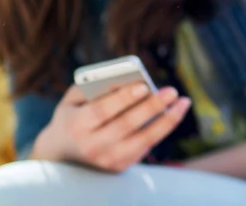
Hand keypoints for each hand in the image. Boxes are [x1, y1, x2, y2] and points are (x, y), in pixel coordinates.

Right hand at [29, 82, 190, 172]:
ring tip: (183, 102)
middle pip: (126, 125)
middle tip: (171, 91)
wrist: (62, 154)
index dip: (123, 98)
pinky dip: (162, 129)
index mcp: (76, 125)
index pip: (102, 111)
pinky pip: (146, 146)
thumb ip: (95, 87)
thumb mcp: (74, 99)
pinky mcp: (120, 166)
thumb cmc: (74, 116)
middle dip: (151, 107)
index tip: (144, 85)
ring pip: (143, 140)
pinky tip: (174, 113)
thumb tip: (128, 78)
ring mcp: (107, 159)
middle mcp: (92, 146)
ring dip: (167, 120)